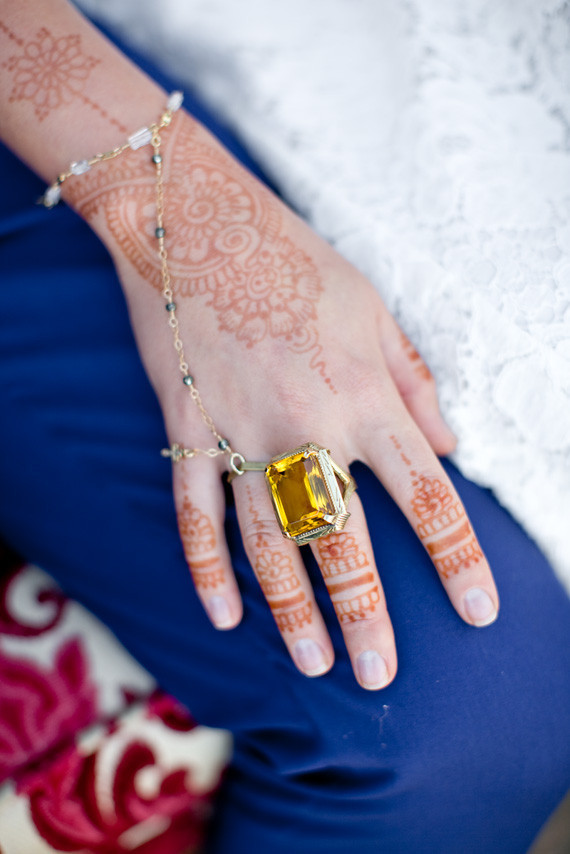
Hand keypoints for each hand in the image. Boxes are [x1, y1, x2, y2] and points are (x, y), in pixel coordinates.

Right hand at [68, 110, 498, 689]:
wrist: (199, 223)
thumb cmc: (298, 263)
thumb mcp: (377, 312)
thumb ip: (417, 383)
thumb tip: (452, 446)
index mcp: (366, 397)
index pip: (428, 497)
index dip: (459, 560)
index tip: (479, 612)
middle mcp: (309, 426)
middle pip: (346, 541)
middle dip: (367, 616)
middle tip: (379, 677)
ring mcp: (242, 433)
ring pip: (270, 542)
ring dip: (291, 609)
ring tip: (313, 662)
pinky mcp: (189, 430)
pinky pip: (196, 513)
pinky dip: (207, 568)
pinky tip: (223, 616)